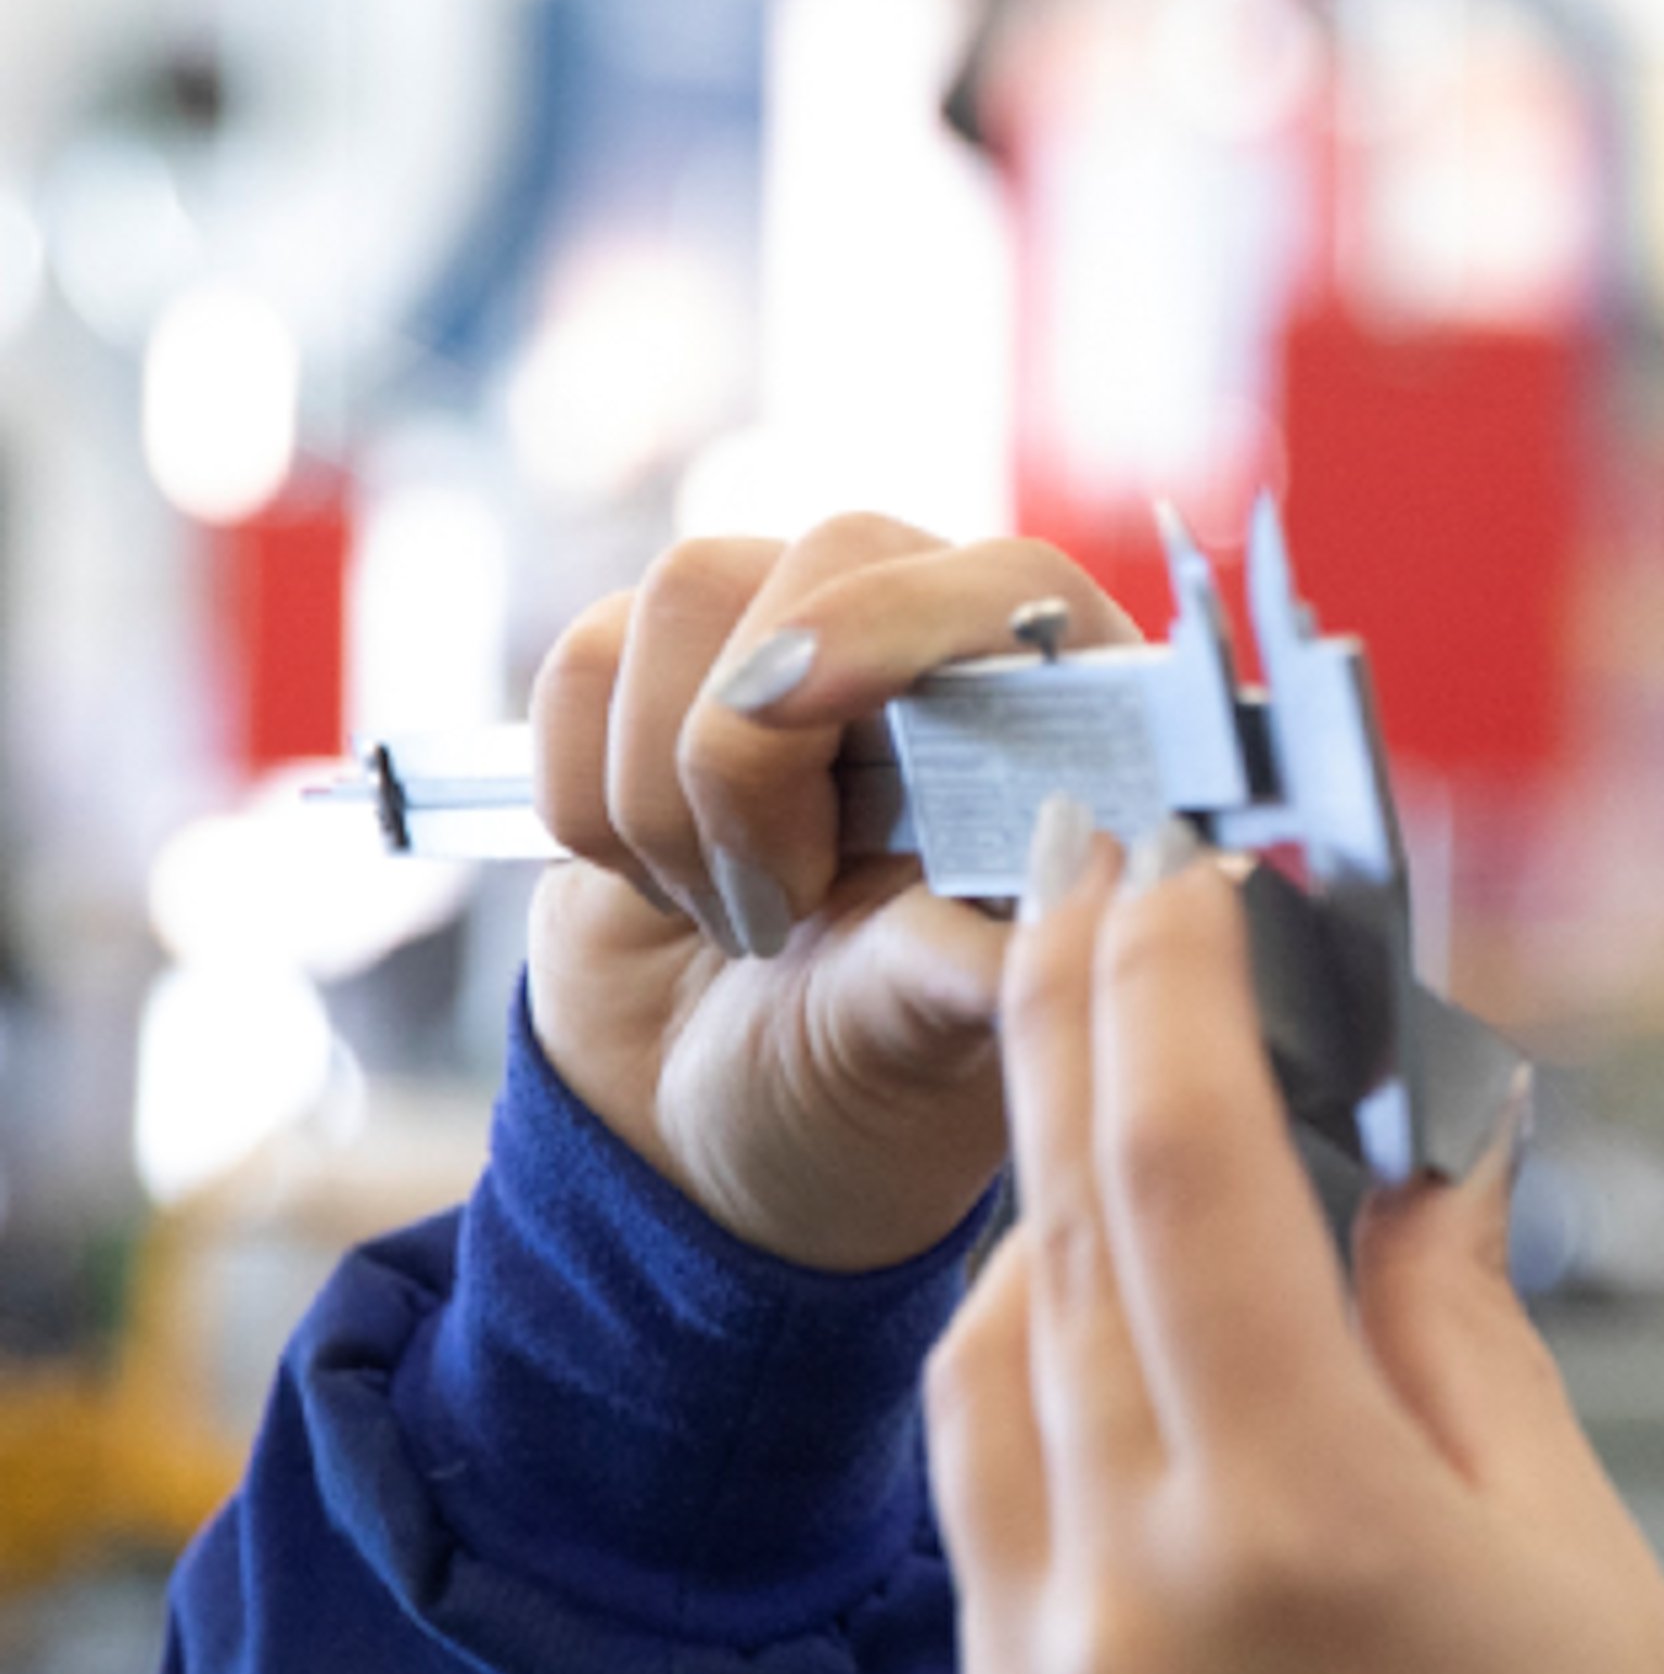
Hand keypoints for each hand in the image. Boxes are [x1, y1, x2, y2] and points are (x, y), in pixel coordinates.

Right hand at [524, 518, 1142, 1271]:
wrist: (712, 1116)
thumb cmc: (863, 1078)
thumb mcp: (928, 1046)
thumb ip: (971, 962)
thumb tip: (1053, 892)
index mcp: (1071, 726)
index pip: (1011, 584)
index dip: (897, 623)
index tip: (795, 713)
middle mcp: (950, 646)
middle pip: (831, 557)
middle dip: (755, 753)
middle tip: (780, 915)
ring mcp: (802, 638)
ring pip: (687, 592)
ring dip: (671, 793)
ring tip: (739, 918)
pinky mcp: (660, 669)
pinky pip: (583, 658)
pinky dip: (584, 794)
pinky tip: (661, 881)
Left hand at [923, 809, 1663, 1673]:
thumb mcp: (1571, 1533)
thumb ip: (1445, 1312)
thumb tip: (1393, 1134)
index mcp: (1308, 1529)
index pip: (1181, 1172)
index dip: (1166, 985)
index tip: (1174, 864)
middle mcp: (1134, 1610)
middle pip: (1062, 1244)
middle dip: (1082, 1046)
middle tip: (1108, 898)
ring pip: (984, 1373)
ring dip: (1044, 1219)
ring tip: (1127, 1121)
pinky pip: (976, 1522)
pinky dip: (1028, 1391)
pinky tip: (1108, 1334)